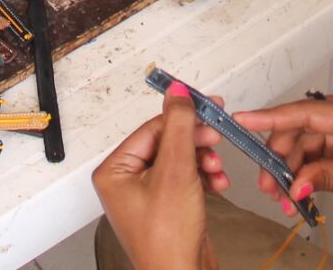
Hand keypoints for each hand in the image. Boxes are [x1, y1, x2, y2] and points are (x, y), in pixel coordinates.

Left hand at [94, 84, 224, 269]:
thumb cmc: (168, 240)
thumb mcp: (176, 172)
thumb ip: (178, 127)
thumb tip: (177, 93)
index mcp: (114, 171)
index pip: (152, 129)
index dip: (182, 119)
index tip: (207, 109)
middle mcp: (125, 182)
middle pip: (167, 144)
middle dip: (195, 144)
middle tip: (216, 138)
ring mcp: (146, 196)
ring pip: (179, 161)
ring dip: (202, 161)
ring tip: (216, 168)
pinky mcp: (165, 207)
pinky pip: (185, 180)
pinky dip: (203, 178)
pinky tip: (218, 183)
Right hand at [227, 89, 332, 219]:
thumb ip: (331, 179)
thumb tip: (295, 184)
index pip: (305, 113)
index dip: (270, 117)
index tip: (242, 119)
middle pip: (300, 129)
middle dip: (280, 159)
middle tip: (270, 191)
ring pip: (306, 139)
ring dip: (292, 168)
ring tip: (286, 199)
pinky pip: (319, 145)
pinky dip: (308, 167)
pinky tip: (301, 191)